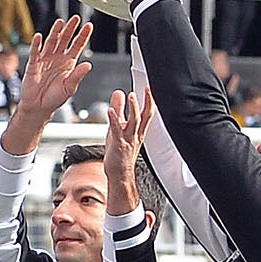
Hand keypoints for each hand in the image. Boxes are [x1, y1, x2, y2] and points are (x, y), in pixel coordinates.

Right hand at [1, 13, 91, 153]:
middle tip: (75, 18)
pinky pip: (35, 52)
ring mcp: (45, 60)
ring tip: (60, 22)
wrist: (39, 107)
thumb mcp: (70, 87)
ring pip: (51, 42)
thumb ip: (78, 75)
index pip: (77, 46)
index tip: (89, 26)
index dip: (83, 36)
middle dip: (70, 29)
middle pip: (64, 40)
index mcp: (69, 63)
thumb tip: (88, 65)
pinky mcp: (34, 64)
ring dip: (55, 32)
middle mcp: (57, 58)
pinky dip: (37, 45)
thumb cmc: (55, 99)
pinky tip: (39, 37)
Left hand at [104, 85, 150, 214]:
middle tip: (148, 88)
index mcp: (138, 131)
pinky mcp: (118, 145)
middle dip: (147, 102)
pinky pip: (117, 131)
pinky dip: (114, 120)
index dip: (150, 100)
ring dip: (133, 109)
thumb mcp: (118, 126)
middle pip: (145, 116)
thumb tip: (119, 93)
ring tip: (131, 95)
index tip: (150, 87)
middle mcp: (136, 134)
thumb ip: (119, 109)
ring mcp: (128, 140)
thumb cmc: (119, 151)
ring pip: (134, 122)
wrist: (119, 174)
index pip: (147, 113)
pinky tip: (110, 111)